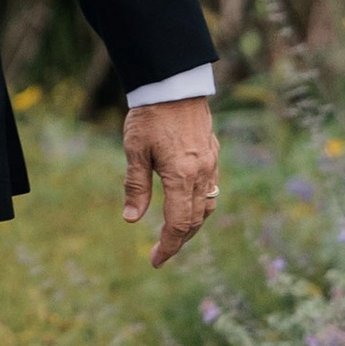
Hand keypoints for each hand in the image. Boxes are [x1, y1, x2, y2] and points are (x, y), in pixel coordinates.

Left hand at [122, 96, 217, 268]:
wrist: (174, 84)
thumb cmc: (149, 116)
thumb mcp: (135, 151)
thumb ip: (136, 186)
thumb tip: (131, 220)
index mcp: (182, 175)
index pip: (179, 223)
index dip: (169, 245)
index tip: (155, 260)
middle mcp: (202, 174)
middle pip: (196, 220)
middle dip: (179, 240)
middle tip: (161, 253)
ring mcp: (211, 164)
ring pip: (207, 206)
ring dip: (192, 225)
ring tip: (174, 236)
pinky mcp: (213, 154)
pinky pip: (211, 189)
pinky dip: (199, 205)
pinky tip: (187, 206)